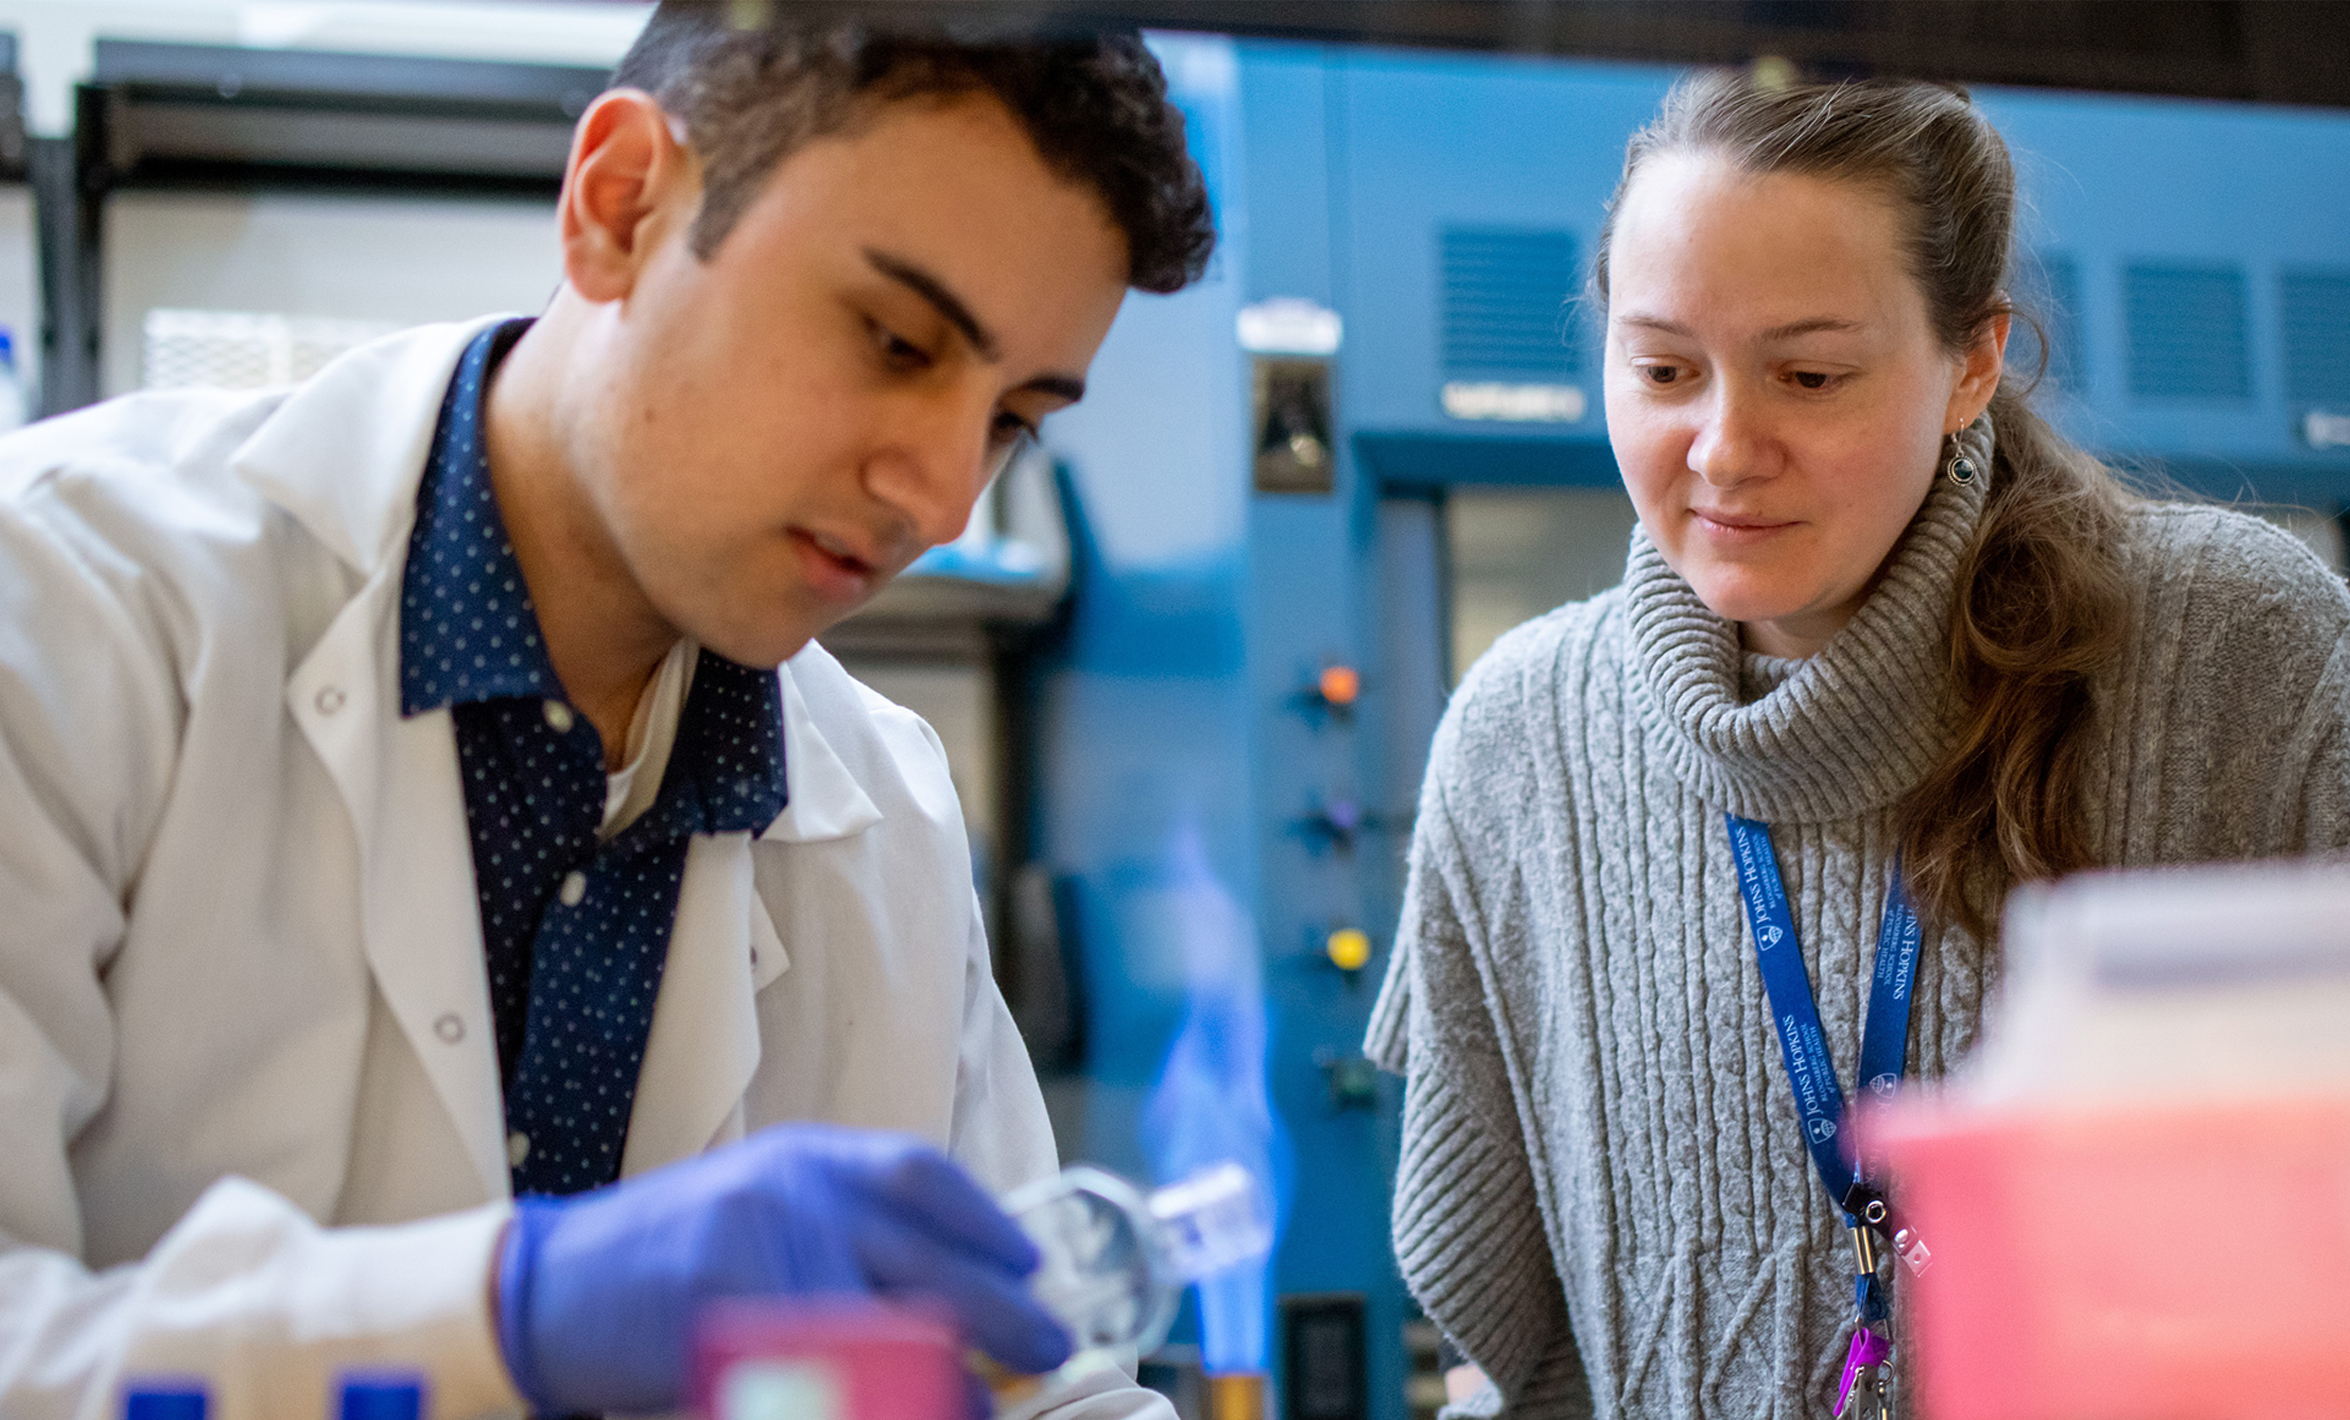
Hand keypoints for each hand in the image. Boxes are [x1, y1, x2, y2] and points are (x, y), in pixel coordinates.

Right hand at [493, 1123, 1072, 1414]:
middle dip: (1000, 1309)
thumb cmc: (658, 1262)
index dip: (986, 1224)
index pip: (921, 1175)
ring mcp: (762, 1248)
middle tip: (1049, 1346)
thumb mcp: (757, 1213)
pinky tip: (893, 1406)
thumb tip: (940, 1294)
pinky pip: (826, 1370)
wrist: (541, 1287)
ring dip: (943, 1375)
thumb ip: (837, 1234)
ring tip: (978, 1404)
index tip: (1029, 1265)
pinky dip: (874, 1394)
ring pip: (888, 1325)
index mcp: (804, 1159)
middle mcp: (793, 1189)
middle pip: (926, 1257)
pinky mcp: (728, 1314)